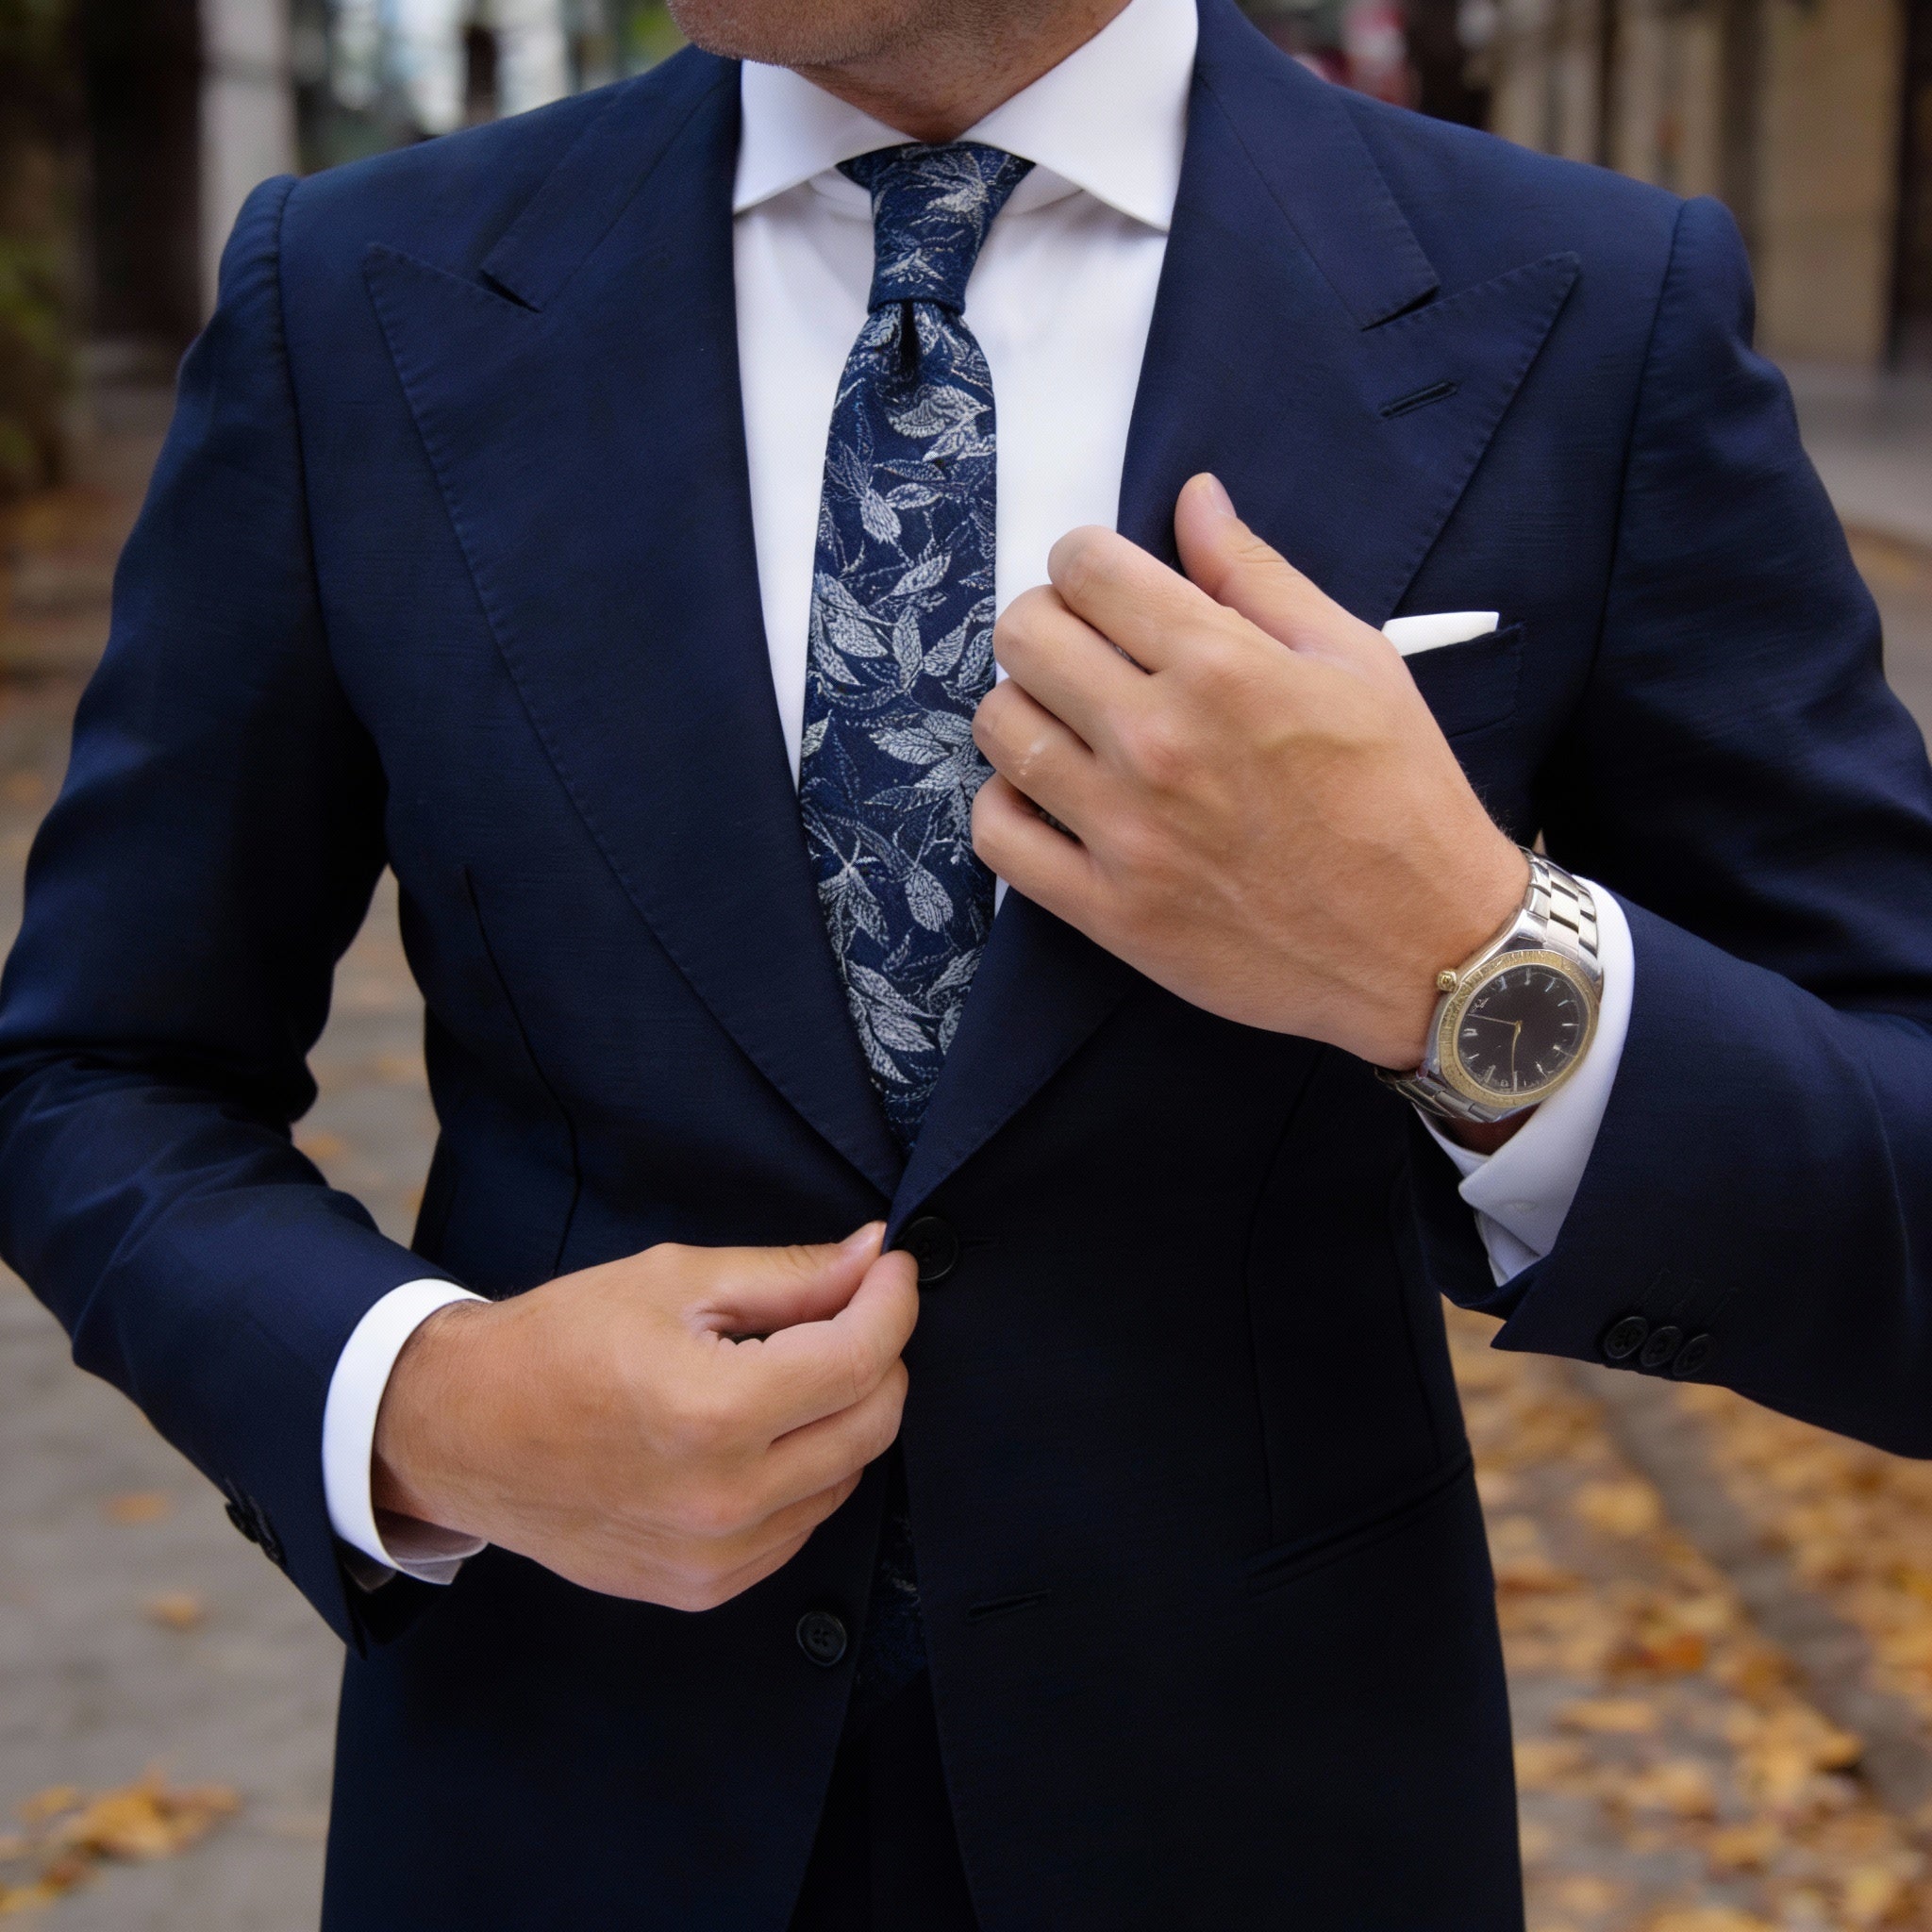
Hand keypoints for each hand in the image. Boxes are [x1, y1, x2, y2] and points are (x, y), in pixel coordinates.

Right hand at [371, 1226, 917, 1610]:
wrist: (461, 1431)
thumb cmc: (558, 1342)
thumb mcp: (673, 1280)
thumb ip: (788, 1274)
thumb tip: (874, 1255)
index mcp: (715, 1412)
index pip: (861, 1358)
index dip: (892, 1302)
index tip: (892, 1269)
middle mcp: (724, 1499)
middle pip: (873, 1423)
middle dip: (879, 1354)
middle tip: (849, 1309)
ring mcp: (714, 1557)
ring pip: (846, 1477)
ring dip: (843, 1415)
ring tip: (789, 1367)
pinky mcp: (702, 1587)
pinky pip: (799, 1525)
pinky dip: (806, 1471)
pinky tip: (761, 1430)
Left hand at [970, 473, 1526, 1071]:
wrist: (1428, 947)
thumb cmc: (1403, 797)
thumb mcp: (1356, 660)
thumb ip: (1258, 576)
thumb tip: (1194, 499)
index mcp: (1222, 668)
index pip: (1085, 568)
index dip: (1084, 560)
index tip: (1103, 584)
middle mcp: (1160, 742)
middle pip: (1024, 637)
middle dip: (1047, 622)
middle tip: (1084, 648)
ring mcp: (1126, 831)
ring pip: (1000, 728)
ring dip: (1024, 708)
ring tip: (1069, 722)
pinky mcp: (1109, 909)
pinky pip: (997, 834)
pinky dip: (1008, 804)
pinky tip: (1050, 795)